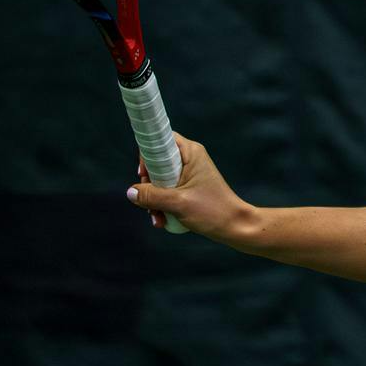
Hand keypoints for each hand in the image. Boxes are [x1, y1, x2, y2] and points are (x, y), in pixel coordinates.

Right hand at [125, 133, 254, 240]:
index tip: (143, 173)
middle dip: (148, 185)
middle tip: (148, 200)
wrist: (235, 226)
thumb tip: (130, 192)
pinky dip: (162, 205)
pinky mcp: (189, 188)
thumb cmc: (213, 211)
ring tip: (157, 218)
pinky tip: (162, 221)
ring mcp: (189, 174)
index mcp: (191, 152)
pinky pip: (168, 191)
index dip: (147, 154)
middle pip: (156, 163)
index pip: (161, 139)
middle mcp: (190, 159)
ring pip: (160, 180)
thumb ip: (152, 196)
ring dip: (154, 200)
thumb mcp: (178, 203)